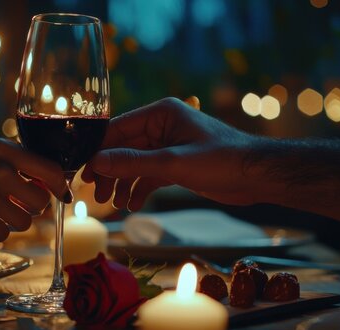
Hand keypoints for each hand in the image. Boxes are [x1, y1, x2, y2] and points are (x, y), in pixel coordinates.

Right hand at [0, 138, 68, 240]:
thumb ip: (13, 162)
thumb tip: (51, 181)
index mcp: (2, 149)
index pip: (50, 169)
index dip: (60, 185)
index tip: (62, 194)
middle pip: (41, 201)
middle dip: (32, 208)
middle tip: (15, 205)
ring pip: (25, 222)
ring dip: (13, 221)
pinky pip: (4, 234)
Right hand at [81, 97, 257, 210]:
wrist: (256, 175)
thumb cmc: (222, 160)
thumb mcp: (172, 162)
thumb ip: (133, 163)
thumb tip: (97, 163)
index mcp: (161, 113)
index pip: (118, 129)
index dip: (98, 150)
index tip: (83, 171)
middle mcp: (162, 126)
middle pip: (123, 148)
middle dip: (110, 171)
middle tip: (97, 194)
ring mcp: (168, 145)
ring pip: (134, 164)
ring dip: (123, 183)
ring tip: (114, 205)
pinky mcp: (176, 164)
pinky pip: (148, 175)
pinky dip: (139, 189)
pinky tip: (132, 205)